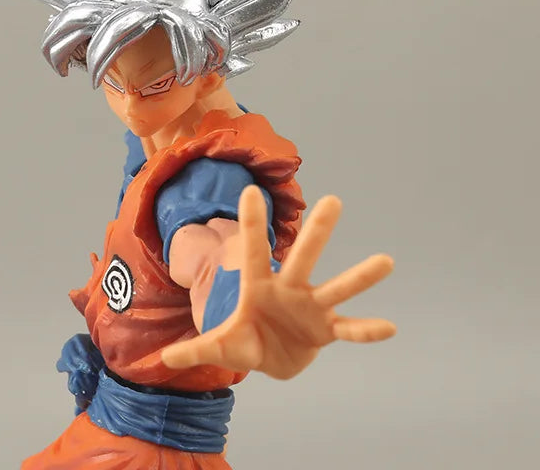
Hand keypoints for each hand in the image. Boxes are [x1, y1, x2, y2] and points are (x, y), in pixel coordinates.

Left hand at [161, 188, 395, 379]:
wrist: (271, 358)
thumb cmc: (246, 340)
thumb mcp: (220, 346)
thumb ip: (195, 349)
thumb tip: (163, 360)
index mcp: (259, 286)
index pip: (253, 251)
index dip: (250, 225)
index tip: (249, 191)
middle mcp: (288, 289)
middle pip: (303, 257)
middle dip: (316, 232)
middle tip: (333, 200)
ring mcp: (310, 307)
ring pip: (336, 287)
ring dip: (360, 277)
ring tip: (386, 261)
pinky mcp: (325, 330)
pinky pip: (349, 328)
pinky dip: (366, 330)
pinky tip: (389, 327)